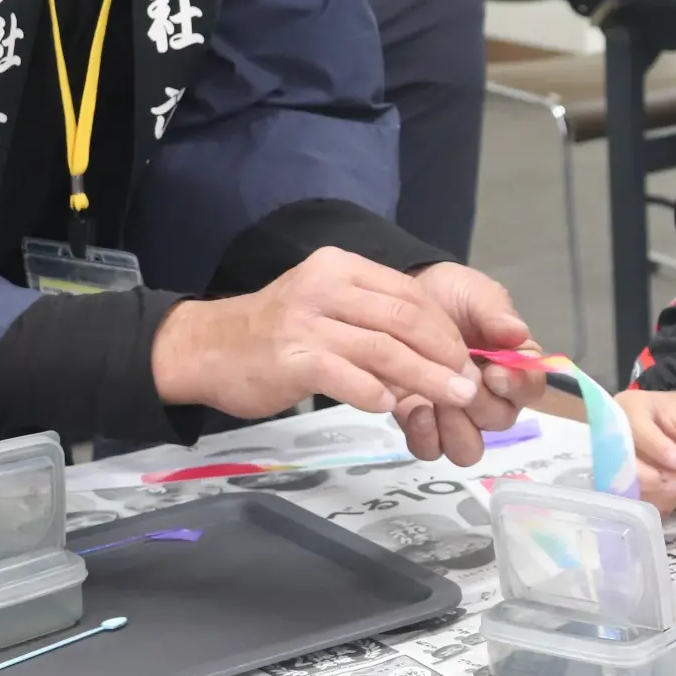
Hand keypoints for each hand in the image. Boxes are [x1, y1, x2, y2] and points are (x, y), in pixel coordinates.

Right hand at [152, 248, 483, 419]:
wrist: (206, 346)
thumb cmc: (275, 332)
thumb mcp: (326, 306)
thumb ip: (372, 319)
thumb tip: (434, 350)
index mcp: (340, 268)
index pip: (409, 293)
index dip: (445, 327)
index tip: (467, 357)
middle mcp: (324, 287)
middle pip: (404, 318)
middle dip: (445, 353)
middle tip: (469, 383)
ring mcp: (306, 322)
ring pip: (382, 347)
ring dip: (424, 377)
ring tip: (452, 398)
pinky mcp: (290, 358)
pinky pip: (344, 374)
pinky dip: (373, 391)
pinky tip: (391, 407)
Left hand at [392, 264, 549, 465]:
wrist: (397, 299)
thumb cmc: (447, 295)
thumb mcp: (474, 292)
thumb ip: (495, 311)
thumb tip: (518, 332)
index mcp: (513, 365)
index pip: (531, 388)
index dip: (517, 386)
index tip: (493, 372)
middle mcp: (490, 396)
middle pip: (499, 421)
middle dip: (479, 404)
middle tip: (457, 382)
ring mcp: (455, 415)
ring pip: (468, 448)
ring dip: (455, 430)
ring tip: (434, 402)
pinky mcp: (421, 424)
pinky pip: (431, 449)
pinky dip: (425, 437)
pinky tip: (414, 410)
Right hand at [619, 389, 675, 512]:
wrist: (672, 432)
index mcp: (631, 408)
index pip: (636, 428)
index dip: (656, 446)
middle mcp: (611, 434)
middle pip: (622, 463)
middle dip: (653, 479)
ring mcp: (611, 462)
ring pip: (624, 487)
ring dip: (656, 495)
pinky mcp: (620, 484)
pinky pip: (632, 501)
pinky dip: (654, 503)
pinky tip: (675, 497)